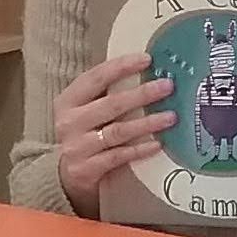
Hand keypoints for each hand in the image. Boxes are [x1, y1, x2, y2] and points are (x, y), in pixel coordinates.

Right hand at [54, 54, 177, 215]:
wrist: (65, 176)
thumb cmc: (84, 135)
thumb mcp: (85, 111)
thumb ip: (106, 94)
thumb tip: (147, 74)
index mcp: (68, 100)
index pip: (95, 77)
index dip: (121, 67)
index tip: (147, 60)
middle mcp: (69, 122)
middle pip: (111, 104)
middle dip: (142, 94)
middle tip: (167, 86)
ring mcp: (77, 147)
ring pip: (118, 131)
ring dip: (147, 123)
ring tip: (170, 117)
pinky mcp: (86, 169)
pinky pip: (119, 156)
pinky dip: (140, 149)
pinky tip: (158, 144)